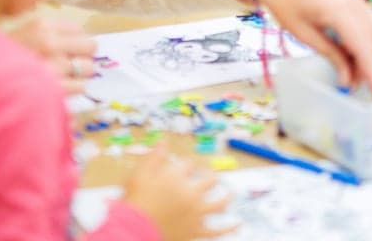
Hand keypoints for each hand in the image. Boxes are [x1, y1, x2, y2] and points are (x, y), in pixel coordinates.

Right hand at [4, 17, 95, 94]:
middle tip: (67, 65)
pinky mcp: (52, 89)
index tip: (66, 51)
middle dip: (82, 57)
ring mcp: (50, 66)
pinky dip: (74, 89)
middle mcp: (47, 42)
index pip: (81, 31)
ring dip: (79, 75)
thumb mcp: (25, 34)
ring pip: (87, 68)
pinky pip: (80, 86)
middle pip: (90, 47)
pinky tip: (60, 88)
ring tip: (62, 77)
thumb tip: (86, 42)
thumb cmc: (5, 58)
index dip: (76, 43)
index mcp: (41, 25)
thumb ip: (52, 33)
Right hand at [120, 143, 234, 240]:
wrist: (133, 229)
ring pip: (219, 203)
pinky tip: (238, 225)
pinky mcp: (196, 231)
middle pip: (209, 179)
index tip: (185, 168)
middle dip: (210, 176)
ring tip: (230, 194)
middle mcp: (192, 192)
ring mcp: (196, 213)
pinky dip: (229, 228)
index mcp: (179, 176)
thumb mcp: (140, 173)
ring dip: (226, 197)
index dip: (187, 165)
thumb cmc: (135, 201)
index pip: (189, 164)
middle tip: (211, 176)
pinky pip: (218, 231)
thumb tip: (163, 140)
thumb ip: (154, 156)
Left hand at [249, 0, 371, 97]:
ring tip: (347, 66)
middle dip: (366, 64)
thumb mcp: (303, 33)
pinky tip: (347, 47)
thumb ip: (330, 55)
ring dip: (366, 51)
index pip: (363, 47)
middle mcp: (353, 1)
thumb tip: (347, 80)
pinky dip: (364, 37)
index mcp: (338, 10)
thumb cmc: (284, 1)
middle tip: (350, 82)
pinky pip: (368, 20)